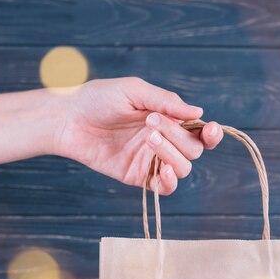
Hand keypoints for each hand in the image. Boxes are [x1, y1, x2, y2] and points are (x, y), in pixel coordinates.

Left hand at [52, 77, 223, 194]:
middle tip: (150, 122)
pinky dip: (170, 182)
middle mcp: (165, 141)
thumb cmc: (98, 99)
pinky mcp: (138, 176)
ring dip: (172, 154)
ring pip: (183, 168)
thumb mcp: (134, 91)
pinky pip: (165, 188)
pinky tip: (163, 170)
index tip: (209, 128)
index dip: (211, 134)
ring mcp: (152, 160)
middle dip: (178, 136)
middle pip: (193, 149)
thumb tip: (199, 112)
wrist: (68, 120)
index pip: (200, 131)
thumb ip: (166, 101)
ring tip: (148, 138)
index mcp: (168, 118)